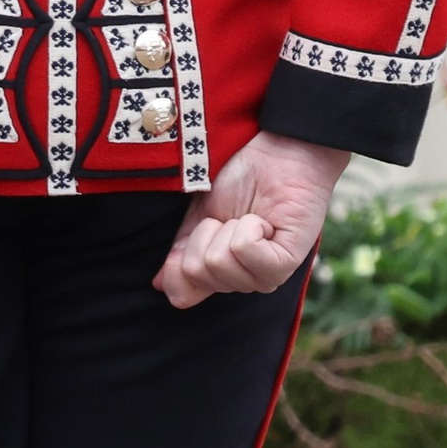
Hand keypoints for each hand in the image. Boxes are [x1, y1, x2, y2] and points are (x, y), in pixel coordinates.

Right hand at [156, 131, 348, 309]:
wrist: (274, 152)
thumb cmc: (239, 179)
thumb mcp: (198, 216)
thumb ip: (181, 253)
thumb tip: (161, 285)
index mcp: (220, 275)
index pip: (181, 294)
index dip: (178, 261)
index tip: (202, 227)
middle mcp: (241, 280)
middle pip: (197, 272)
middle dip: (206, 234)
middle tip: (231, 217)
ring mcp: (264, 275)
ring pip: (219, 262)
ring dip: (228, 227)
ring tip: (251, 216)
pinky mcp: (285, 262)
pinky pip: (245, 250)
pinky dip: (248, 227)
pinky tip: (264, 220)